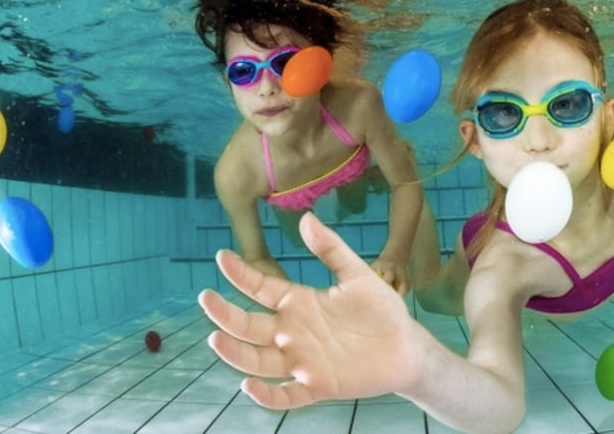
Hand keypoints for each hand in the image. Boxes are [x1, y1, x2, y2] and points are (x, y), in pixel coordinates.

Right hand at [199, 212, 428, 408]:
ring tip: (217, 338)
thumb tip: (306, 218)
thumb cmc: (381, 311)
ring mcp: (301, 361)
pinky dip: (266, 394)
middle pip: (249, 326)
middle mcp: (292, 333)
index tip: (223, 256)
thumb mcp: (358, 275)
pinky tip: (249, 385)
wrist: (406, 347)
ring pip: (258, 361)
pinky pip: (285, 395)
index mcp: (299, 303)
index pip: (261, 289)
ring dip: (235, 353)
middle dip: (225, 314)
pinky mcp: (317, 386)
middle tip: (207, 298)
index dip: (242, 275)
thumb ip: (332, 250)